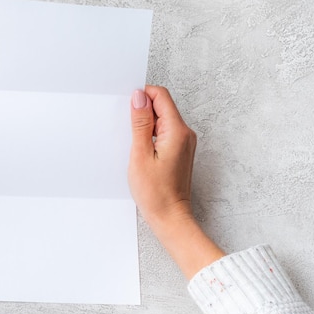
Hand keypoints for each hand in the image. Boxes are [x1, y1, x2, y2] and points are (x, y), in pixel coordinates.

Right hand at [129, 86, 223, 278]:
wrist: (170, 217)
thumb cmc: (155, 193)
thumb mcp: (140, 154)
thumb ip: (140, 123)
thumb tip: (138, 97)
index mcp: (177, 131)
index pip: (161, 96)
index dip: (142, 96)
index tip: (127, 108)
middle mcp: (185, 133)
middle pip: (162, 106)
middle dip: (142, 111)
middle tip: (128, 130)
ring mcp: (184, 142)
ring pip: (162, 119)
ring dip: (145, 125)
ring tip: (135, 144)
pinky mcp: (179, 151)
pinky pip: (163, 132)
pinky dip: (150, 136)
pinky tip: (141, 151)